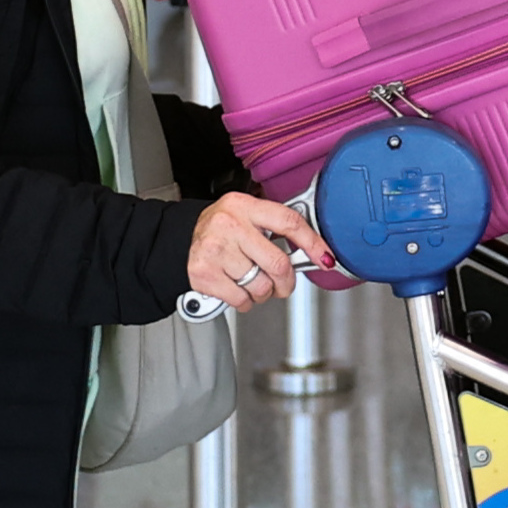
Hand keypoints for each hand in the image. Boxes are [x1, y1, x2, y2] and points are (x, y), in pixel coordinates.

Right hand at [187, 193, 331, 310]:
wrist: (182, 239)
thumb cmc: (223, 230)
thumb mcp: (248, 216)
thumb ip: (278, 228)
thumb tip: (317, 253)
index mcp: (245, 206)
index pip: (288, 222)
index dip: (312, 243)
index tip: (325, 259)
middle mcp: (229, 225)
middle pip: (278, 263)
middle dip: (286, 281)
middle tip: (283, 284)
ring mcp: (215, 250)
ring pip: (261, 286)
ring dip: (263, 292)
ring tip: (252, 282)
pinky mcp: (205, 273)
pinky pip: (241, 299)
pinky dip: (245, 301)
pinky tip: (237, 288)